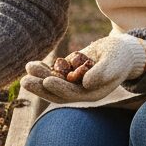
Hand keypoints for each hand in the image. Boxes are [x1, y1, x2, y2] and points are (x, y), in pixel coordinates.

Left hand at [20, 33, 145, 103]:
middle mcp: (81, 91)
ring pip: (53, 83)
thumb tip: (85, 83)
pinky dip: (43, 69)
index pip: (73, 94)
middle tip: (25, 81)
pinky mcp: (69, 73)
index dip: (59, 88)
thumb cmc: (120, 56)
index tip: (47, 80)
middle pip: (58, 92)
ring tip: (27, 69)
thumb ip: (102, 73)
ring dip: (38, 77)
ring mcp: (73, 83)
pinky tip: (31, 65)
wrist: (120, 51)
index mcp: (93, 93)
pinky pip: (54, 73)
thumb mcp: (114, 62)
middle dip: (41, 86)